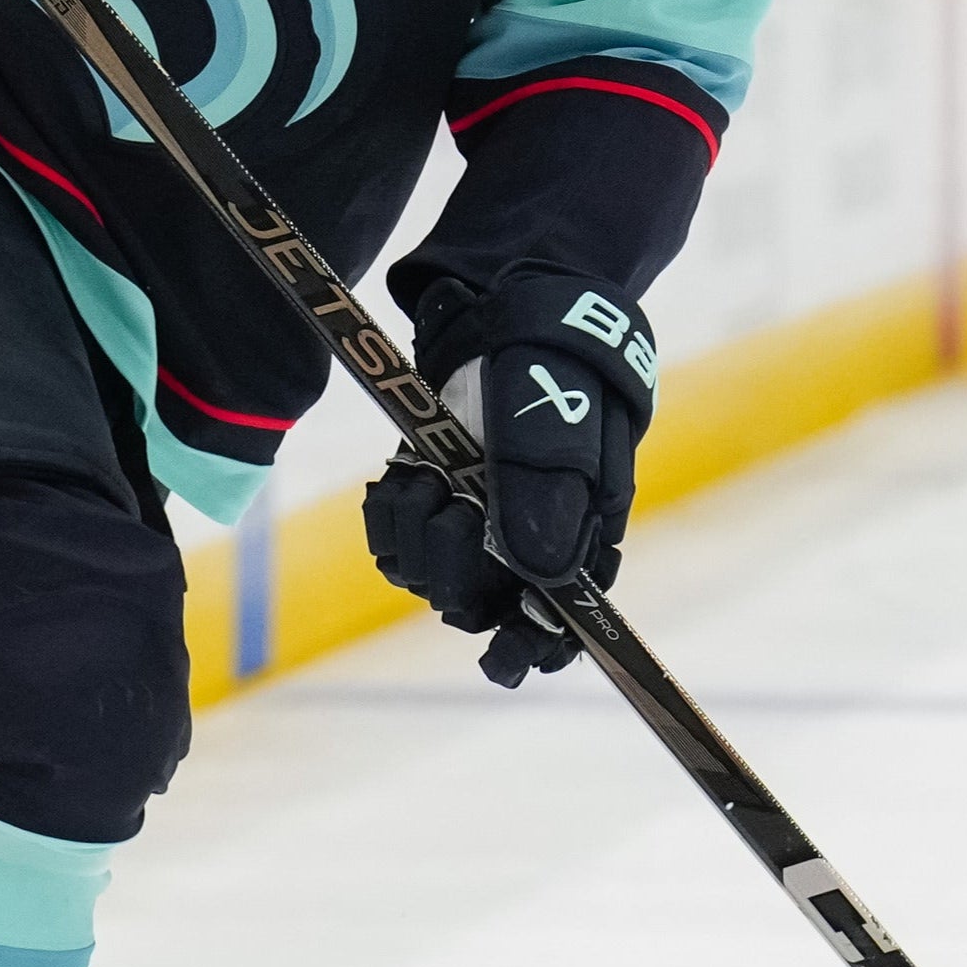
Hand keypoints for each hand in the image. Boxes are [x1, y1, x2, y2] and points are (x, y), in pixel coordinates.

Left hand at [362, 268, 656, 686]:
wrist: (509, 307)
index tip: (503, 660)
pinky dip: (391, 518)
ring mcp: (473, 516)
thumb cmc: (554, 369)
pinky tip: (402, 481)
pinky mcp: (431, 490)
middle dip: (457, 568)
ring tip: (430, 481)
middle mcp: (523, 538)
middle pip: (482, 603)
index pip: (559, 619)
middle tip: (455, 509)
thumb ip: (550, 501)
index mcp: (576, 535)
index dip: (530, 646)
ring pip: (433, 576)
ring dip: (420, 536)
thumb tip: (542, 583)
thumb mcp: (560, 429)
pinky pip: (397, 540)